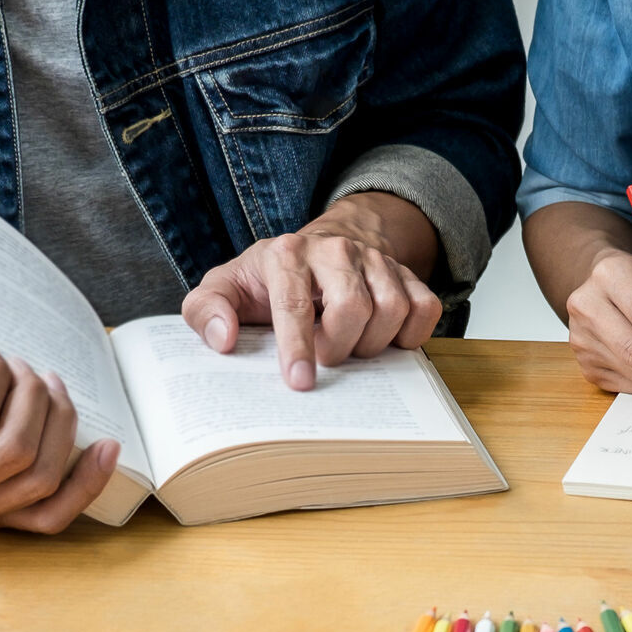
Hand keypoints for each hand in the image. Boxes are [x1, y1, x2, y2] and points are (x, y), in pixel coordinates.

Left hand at [181, 193, 443, 389]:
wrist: (317, 249)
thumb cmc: (267, 280)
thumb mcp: (224, 289)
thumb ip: (206, 311)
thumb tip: (223, 339)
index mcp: (286, 253)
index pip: (295, 302)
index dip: (298, 346)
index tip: (300, 382)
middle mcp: (335, 250)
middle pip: (353, 307)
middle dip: (339, 346)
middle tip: (326, 358)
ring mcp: (375, 260)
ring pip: (392, 310)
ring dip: (372, 345)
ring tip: (350, 347)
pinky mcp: (406, 274)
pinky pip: (425, 309)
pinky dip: (410, 335)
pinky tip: (384, 340)